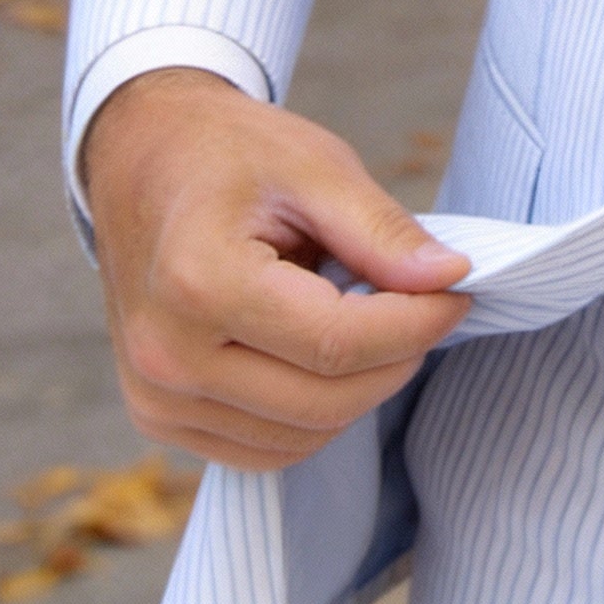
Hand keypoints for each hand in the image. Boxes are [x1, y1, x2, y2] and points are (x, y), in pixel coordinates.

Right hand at [82, 67, 470, 472]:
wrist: (146, 162)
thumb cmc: (234, 155)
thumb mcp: (316, 167)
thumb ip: (382, 231)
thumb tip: (450, 278)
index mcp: (199, 283)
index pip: (336, 342)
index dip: (415, 324)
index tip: (457, 292)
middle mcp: (167, 356)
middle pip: (324, 400)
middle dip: (398, 358)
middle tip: (429, 304)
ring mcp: (157, 398)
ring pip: (301, 436)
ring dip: (360, 389)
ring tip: (370, 316)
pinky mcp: (160, 418)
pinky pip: (265, 448)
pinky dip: (317, 413)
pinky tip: (328, 351)